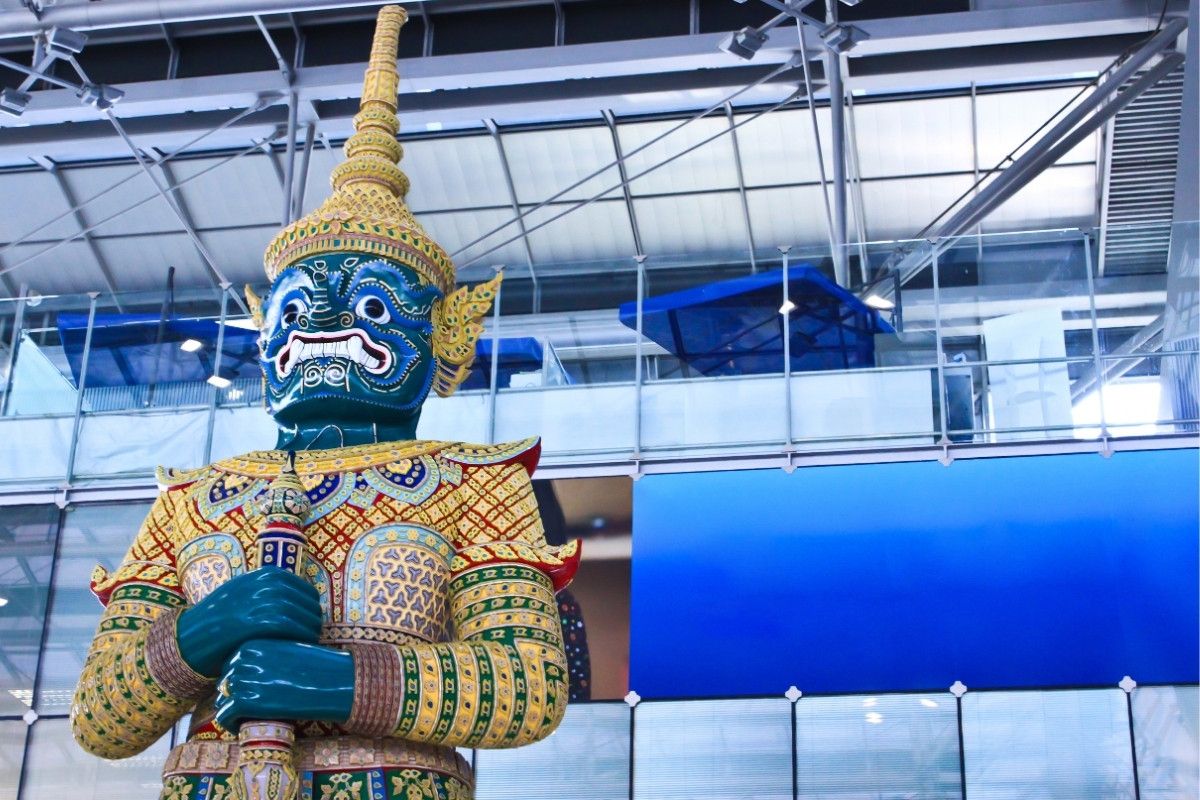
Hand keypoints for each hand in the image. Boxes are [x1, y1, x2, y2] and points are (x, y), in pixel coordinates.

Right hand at [176, 569, 322, 677]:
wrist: (190, 636)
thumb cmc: (220, 618)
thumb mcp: (245, 593)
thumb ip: (269, 592)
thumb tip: (300, 602)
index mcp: (265, 574)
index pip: (306, 589)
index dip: (313, 608)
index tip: (313, 621)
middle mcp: (265, 583)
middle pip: (306, 602)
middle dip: (314, 620)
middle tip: (315, 635)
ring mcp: (260, 600)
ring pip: (301, 614)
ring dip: (310, 630)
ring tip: (310, 642)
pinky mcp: (255, 620)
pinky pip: (288, 626)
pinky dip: (299, 636)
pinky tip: (300, 647)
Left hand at [214, 639, 353, 729]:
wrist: (335, 681)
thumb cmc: (318, 667)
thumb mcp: (287, 650)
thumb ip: (264, 657)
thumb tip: (246, 675)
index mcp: (253, 643)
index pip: (230, 664)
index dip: (239, 680)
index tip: (251, 691)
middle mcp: (244, 659)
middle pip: (225, 682)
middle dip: (234, 696)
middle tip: (250, 708)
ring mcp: (244, 679)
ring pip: (222, 700)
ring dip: (232, 710)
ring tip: (246, 719)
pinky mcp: (247, 701)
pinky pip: (225, 717)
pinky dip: (231, 725)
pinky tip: (243, 728)